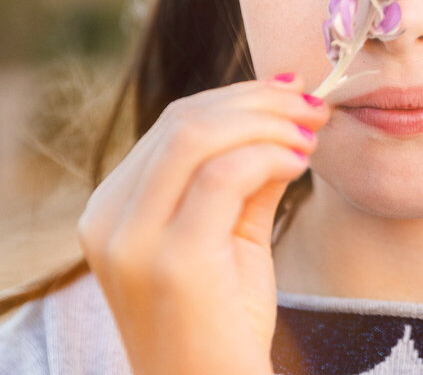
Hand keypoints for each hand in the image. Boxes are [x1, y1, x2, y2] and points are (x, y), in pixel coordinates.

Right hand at [77, 73, 326, 374]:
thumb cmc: (223, 328)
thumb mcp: (232, 238)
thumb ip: (247, 176)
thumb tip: (285, 112)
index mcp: (112, 210)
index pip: (173, 124)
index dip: (239, 98)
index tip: (293, 94)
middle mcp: (109, 221)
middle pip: (183, 120)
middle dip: (258, 101)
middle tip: (314, 105)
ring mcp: (133, 242)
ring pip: (196, 136)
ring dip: (267, 122)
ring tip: (311, 133)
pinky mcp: (173, 261)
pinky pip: (223, 175)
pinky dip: (269, 154)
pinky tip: (298, 163)